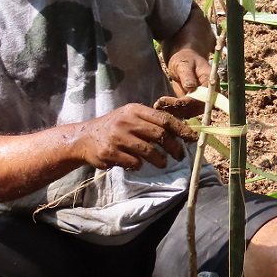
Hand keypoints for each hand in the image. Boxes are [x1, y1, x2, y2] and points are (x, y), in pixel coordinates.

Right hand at [77, 103, 195, 170]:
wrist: (85, 138)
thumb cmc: (115, 127)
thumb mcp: (131, 116)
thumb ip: (151, 120)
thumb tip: (181, 129)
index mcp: (135, 110)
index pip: (164, 119)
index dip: (181, 129)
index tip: (192, 138)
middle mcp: (127, 122)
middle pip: (160, 135)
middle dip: (174, 147)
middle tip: (180, 155)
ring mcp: (118, 138)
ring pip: (149, 151)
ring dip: (160, 160)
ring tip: (163, 163)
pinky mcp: (110, 153)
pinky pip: (134, 162)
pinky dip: (140, 165)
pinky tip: (138, 164)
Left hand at [159, 48, 212, 117]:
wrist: (185, 61)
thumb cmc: (186, 59)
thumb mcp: (184, 63)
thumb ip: (187, 75)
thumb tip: (191, 87)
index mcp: (211, 81)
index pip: (202, 98)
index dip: (187, 102)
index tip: (171, 101)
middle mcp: (210, 93)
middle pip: (196, 108)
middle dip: (178, 108)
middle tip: (160, 104)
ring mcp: (202, 100)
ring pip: (190, 112)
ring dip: (174, 111)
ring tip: (158, 105)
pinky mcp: (194, 104)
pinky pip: (185, 110)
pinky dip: (174, 110)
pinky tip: (162, 106)